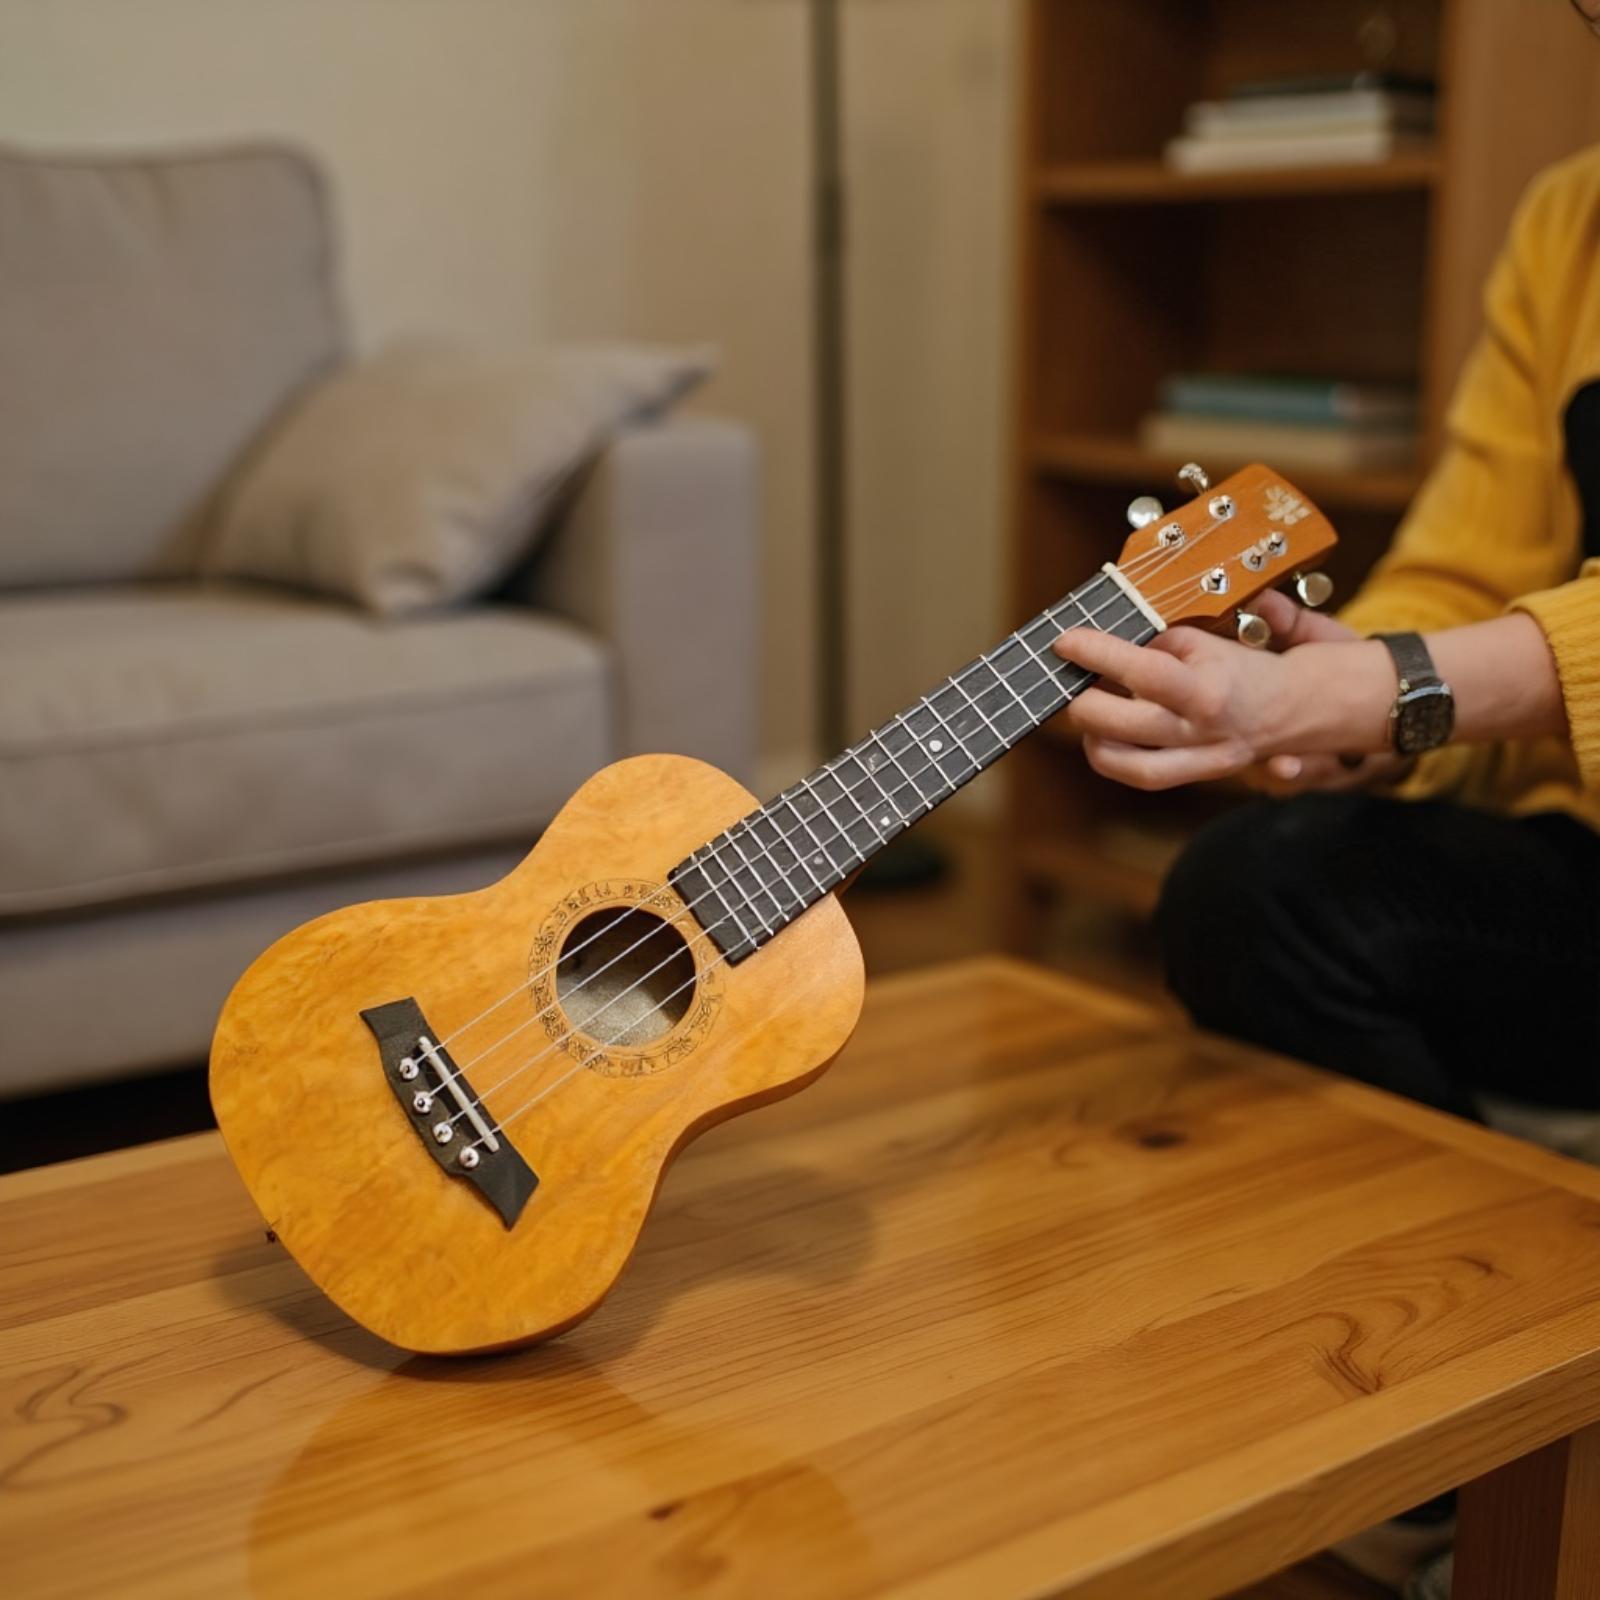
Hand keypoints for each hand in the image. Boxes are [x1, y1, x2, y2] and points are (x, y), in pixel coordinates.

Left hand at [1051, 589, 1394, 791]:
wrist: (1305, 706)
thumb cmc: (1251, 666)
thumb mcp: (1209, 640)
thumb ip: (1160, 642)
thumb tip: (1111, 643)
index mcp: (1209, 689)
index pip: (1143, 671)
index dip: (1097, 654)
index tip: (1066, 641)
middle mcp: (1203, 732)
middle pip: (1122, 728)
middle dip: (1083, 705)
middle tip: (1070, 684)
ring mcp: (1202, 760)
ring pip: (1129, 767)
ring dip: (1095, 742)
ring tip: (1086, 715)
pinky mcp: (1200, 775)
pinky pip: (1146, 775)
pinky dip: (1117, 757)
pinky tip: (1107, 735)